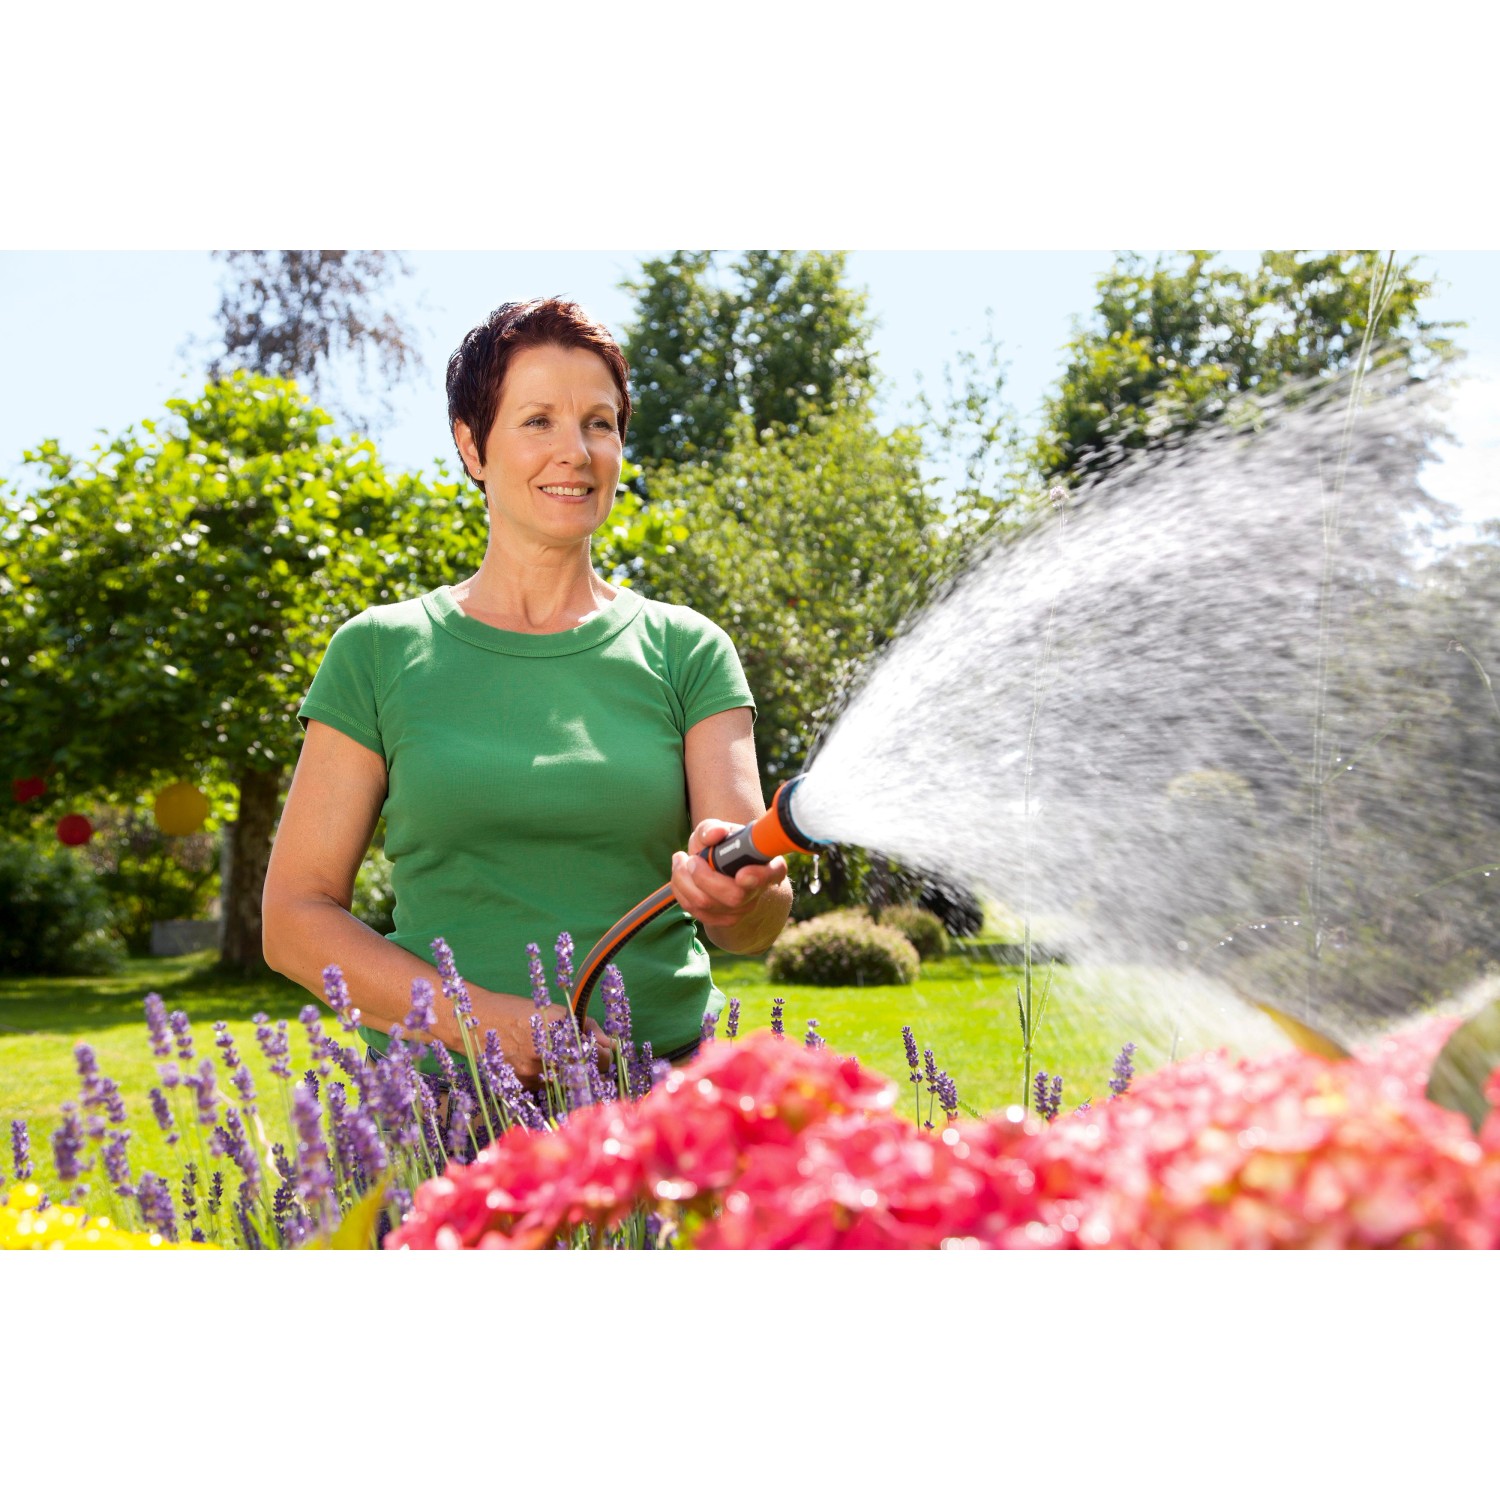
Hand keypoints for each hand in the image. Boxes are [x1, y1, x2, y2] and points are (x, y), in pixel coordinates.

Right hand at [472, 991, 617, 1089]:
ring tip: (555, 1058)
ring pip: (565, 1084)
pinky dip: (547, 1080)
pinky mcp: (520, 1087)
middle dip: (589, 1068)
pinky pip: (545, 1089)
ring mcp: (533, 1075)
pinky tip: (535, 1065)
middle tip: (583, 1058)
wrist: (478, 1021)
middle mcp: (547, 1057)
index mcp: (560, 1034)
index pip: (599, 1058)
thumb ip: (588, 1027)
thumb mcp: (556, 1012)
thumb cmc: (520, 1012)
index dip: (604, 1057)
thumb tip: (612, 1044)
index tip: (603, 1053)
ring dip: (567, 1075)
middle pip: (585, 1075)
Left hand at [671, 819, 788, 932]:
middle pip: (733, 896)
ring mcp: (743, 909)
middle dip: (703, 877)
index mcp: (768, 864)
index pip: (773, 873)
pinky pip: (695, 911)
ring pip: (707, 905)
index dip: (758, 876)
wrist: (718, 867)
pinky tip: (680, 875)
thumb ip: (713, 828)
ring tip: (681, 860)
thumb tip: (715, 833)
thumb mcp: (716, 830)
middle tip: (691, 859)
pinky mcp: (724, 920)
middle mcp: (759, 890)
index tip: (741, 874)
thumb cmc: (721, 845)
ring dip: (684, 881)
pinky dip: (680, 891)